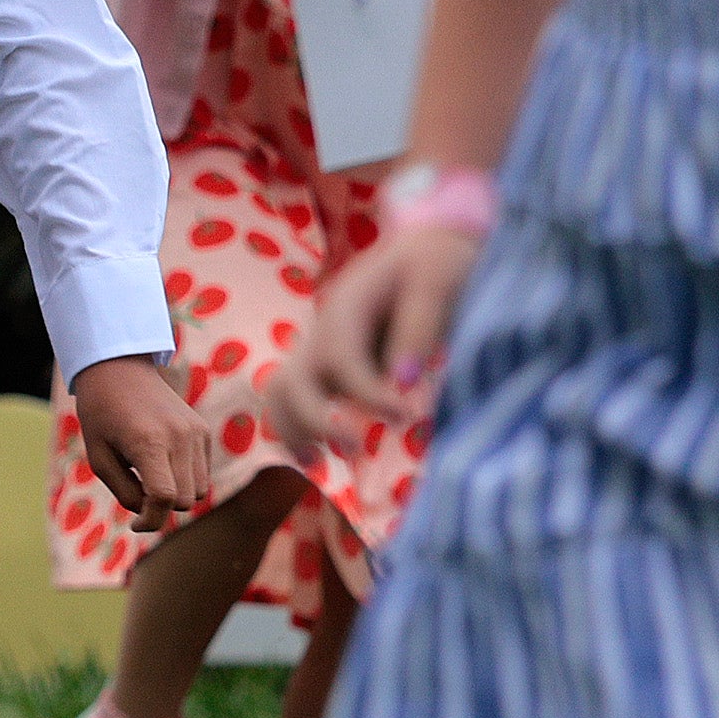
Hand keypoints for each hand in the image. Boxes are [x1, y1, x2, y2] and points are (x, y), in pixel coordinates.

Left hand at [67, 355, 220, 531]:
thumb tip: (150, 513)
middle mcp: (180, 437)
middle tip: (137, 493)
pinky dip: (186, 478)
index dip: (151, 520)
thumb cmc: (101, 415)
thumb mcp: (99, 458)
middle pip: (185, 501)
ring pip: (200, 491)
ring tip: (149, 476)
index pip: (164, 498)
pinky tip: (162, 461)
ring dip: (177, 494)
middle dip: (162, 507)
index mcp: (149, 442)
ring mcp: (195, 432)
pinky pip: (202, 473)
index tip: (135, 524)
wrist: (119, 369)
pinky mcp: (202, 430)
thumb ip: (124, 492)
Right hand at [266, 216, 481, 458]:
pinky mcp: (328, 370)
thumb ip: (420, 324)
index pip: (341, 358)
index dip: (367, 393)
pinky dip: (298, 431)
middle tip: (354, 449)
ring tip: (318, 466)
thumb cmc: (438, 262)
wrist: (426, 251)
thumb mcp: (437, 278)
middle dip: (314, 420)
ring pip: (280, 394)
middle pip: (291, 381)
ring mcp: (320, 351)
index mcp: (347, 306)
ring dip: (292, 431)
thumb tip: (404, 381)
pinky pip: (294, 402)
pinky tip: (318, 458)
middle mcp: (323, 332)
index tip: (404, 416)